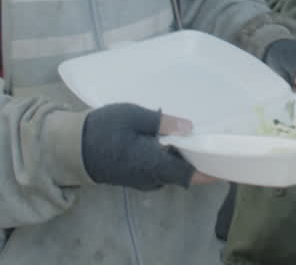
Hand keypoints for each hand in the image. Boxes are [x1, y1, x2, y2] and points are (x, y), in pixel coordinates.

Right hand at [82, 103, 208, 189]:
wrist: (70, 147)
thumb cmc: (102, 130)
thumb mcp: (132, 116)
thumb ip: (162, 123)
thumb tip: (189, 128)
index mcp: (152, 164)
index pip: (189, 174)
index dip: (210, 170)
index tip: (226, 160)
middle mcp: (150, 177)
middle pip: (183, 171)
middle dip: (197, 156)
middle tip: (212, 135)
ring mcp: (142, 179)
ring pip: (170, 169)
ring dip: (180, 154)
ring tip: (192, 131)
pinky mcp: (135, 176)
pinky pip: (158, 168)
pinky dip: (167, 156)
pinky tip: (168, 137)